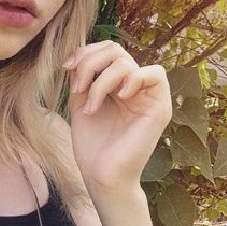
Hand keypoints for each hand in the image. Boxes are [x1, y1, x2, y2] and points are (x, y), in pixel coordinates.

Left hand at [64, 42, 171, 194]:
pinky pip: (156, 74)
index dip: (86, 52)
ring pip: (127, 62)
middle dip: (90, 63)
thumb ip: (82, 76)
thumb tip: (79, 53)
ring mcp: (148, 96)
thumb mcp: (80, 101)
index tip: (66, 68)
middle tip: (77, 88)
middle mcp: (134, 87)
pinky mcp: (160, 108)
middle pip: (116, 50)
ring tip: (90, 106)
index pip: (107, 50)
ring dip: (101, 80)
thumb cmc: (92, 145)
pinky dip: (133, 79)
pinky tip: (118, 97)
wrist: (101, 175)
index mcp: (117, 84)